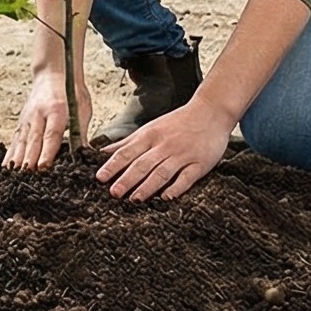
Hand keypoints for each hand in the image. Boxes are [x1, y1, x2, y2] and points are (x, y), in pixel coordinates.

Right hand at [5, 69, 89, 170]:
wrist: (52, 74)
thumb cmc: (71, 92)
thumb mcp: (82, 108)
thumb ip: (82, 131)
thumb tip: (87, 155)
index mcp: (56, 110)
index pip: (51, 134)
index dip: (46, 152)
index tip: (43, 167)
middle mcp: (38, 115)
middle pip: (33, 141)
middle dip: (29, 160)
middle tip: (27, 178)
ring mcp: (27, 118)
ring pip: (21, 142)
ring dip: (17, 160)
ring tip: (14, 177)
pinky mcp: (21, 122)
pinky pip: (14, 140)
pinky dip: (10, 154)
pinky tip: (6, 168)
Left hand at [95, 98, 232, 200]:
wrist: (211, 111)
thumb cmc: (178, 122)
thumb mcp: (150, 128)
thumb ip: (127, 142)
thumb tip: (102, 152)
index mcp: (150, 136)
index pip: (127, 152)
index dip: (113, 165)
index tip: (100, 178)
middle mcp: (164, 145)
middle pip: (142, 163)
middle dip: (127, 179)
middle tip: (114, 193)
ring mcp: (182, 154)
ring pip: (162, 172)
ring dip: (148, 186)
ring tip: (135, 199)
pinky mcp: (200, 163)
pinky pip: (187, 177)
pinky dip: (177, 187)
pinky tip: (166, 198)